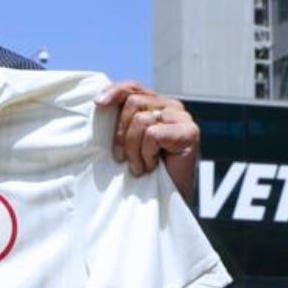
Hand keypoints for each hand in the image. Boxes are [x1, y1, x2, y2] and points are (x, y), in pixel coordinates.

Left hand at [96, 81, 199, 197]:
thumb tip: (98, 102)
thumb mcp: (127, 140)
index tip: (98, 103)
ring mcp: (183, 118)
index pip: (133, 87)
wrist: (167, 199)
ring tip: (140, 165)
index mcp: (156, 104)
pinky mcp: (190, 131)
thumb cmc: (145, 170)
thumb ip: (122, 120)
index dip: (114, 91)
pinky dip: (147, 154)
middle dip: (122, 134)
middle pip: (133, 102)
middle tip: (123, 158)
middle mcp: (172, 106)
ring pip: (141, 119)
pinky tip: (153, 166)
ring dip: (134, 149)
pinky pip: (153, 134)